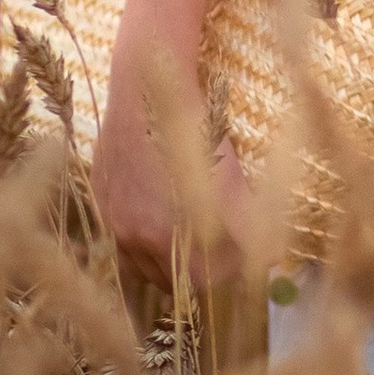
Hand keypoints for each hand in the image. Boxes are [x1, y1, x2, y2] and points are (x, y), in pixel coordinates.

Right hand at [90, 52, 251, 313]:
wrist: (144, 90)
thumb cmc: (194, 129)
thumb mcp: (229, 176)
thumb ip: (250, 223)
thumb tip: (273, 258)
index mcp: (165, 235)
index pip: (200, 283)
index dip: (225, 273)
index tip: (240, 258)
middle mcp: (132, 236)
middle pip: (171, 281)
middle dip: (198, 272)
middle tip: (220, 252)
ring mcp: (112, 220)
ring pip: (144, 266)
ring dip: (169, 263)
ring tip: (192, 241)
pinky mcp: (100, 203)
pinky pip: (123, 241)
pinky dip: (145, 241)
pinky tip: (162, 219)